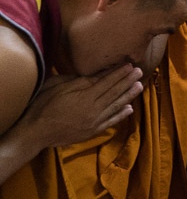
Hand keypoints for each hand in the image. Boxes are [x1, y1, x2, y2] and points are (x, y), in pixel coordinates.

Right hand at [21, 65, 144, 149]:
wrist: (35, 133)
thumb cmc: (42, 106)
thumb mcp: (57, 87)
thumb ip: (78, 81)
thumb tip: (94, 75)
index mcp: (84, 96)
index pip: (106, 82)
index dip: (119, 73)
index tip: (129, 65)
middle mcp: (93, 109)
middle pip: (114, 92)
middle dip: (128, 81)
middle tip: (140, 71)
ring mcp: (94, 121)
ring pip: (116, 106)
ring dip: (129, 96)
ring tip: (140, 86)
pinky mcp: (92, 131)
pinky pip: (110, 122)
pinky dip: (121, 115)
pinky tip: (130, 109)